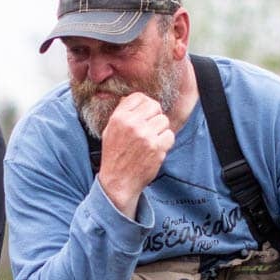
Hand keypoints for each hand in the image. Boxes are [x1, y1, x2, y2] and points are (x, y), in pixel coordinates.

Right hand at [96, 93, 174, 217]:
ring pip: (164, 121)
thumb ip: (121, 113)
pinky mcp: (156, 147)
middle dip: (155, 116)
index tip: (145, 114)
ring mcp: (145, 136)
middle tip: (151, 129)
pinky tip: (156, 149)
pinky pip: (170, 135)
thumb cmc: (114, 156)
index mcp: (119, 118)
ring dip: (161, 130)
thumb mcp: (110, 131)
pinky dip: (166, 142)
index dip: (145, 105)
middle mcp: (132, 124)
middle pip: (155, 106)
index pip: (139, 97)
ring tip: (151, 141)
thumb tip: (132, 99)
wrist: (118, 181)